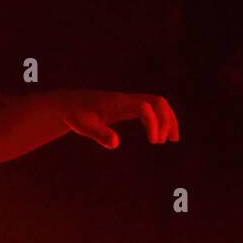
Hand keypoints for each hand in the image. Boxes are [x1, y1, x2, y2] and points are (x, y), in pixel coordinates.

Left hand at [61, 90, 179, 148]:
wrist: (69, 104)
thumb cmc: (75, 115)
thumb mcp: (83, 126)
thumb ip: (99, 134)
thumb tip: (115, 144)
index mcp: (116, 102)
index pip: (143, 107)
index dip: (153, 123)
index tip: (154, 142)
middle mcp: (126, 99)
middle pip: (157, 101)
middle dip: (166, 119)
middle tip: (165, 141)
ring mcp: (128, 101)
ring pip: (157, 104)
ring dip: (168, 119)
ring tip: (172, 139)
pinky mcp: (128, 106)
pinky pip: (151, 109)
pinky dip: (160, 119)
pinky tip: (161, 136)